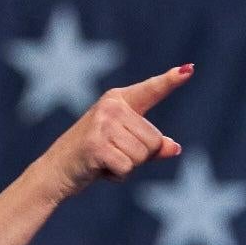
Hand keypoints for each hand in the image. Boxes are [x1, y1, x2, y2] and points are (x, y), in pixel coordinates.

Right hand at [42, 64, 191, 199]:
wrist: (56, 170)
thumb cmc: (93, 157)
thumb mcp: (124, 147)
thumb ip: (151, 147)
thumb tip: (175, 148)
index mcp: (118, 101)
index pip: (150, 90)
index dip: (170, 81)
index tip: (189, 69)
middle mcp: (111, 106)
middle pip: (154, 140)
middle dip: (139, 157)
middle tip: (113, 154)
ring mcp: (103, 123)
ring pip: (142, 155)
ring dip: (128, 166)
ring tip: (105, 160)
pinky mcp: (97, 144)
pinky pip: (128, 167)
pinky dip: (118, 175)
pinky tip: (100, 169)